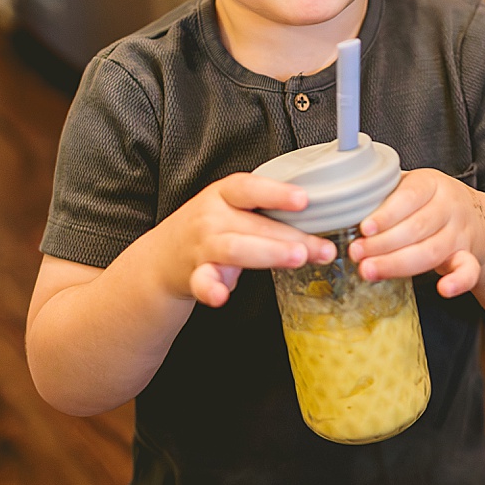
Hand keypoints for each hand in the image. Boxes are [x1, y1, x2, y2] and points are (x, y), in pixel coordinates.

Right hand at [152, 172, 330, 307]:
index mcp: (224, 194)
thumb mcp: (234, 209)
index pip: (250, 188)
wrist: (161, 258)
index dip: (276, 193)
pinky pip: (203, 281)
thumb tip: (322, 223)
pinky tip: (222, 296)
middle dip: (292, 237)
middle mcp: (212, 217)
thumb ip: (269, 214)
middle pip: (255, 225)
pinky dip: (211, 289)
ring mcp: (202, 247)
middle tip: (322, 248)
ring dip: (268, 253)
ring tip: (297, 258)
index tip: (304, 199)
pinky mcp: (194, 275)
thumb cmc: (212, 228)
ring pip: (236, 249)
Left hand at [352, 169, 483, 298]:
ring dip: (398, 264)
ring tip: (369, 271)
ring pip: (432, 251)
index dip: (386, 214)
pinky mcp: (468, 257)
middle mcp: (449, 207)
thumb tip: (339, 207)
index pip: (409, 196)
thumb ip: (382, 195)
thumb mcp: (408, 187)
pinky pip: (469, 270)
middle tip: (356, 254)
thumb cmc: (427, 202)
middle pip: (417, 227)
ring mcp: (460, 234)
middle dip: (383, 244)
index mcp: (431, 184)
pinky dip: (458, 281)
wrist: (473, 217)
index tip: (364, 228)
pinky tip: (443, 289)